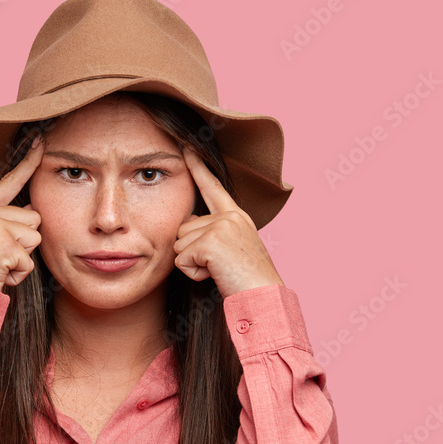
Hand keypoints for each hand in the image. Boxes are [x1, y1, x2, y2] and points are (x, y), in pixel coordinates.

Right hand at [0, 135, 44, 290]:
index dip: (28, 163)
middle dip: (24, 243)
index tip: (41, 141)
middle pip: (33, 217)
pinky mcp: (0, 243)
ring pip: (35, 238)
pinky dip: (19, 274)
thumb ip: (3, 224)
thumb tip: (33, 212)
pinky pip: (29, 260)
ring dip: (22, 259)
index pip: (8, 182)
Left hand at [173, 146, 284, 297]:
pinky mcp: (212, 241)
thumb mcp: (231, 250)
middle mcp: (230, 216)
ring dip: (192, 264)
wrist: (263, 298)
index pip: (212, 186)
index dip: (197, 166)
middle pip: (183, 229)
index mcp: (236, 216)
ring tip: (218, 271)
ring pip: (178, 244)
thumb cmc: (246, 282)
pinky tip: (215, 275)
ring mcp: (221, 226)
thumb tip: (189, 222)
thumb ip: (212, 232)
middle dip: (192, 253)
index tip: (185, 145)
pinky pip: (181, 259)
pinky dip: (193, 273)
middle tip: (219, 266)